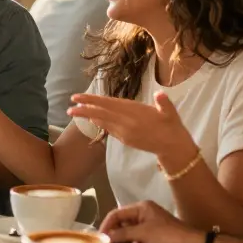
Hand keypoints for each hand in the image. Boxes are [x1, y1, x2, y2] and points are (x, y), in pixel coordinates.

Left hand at [66, 91, 196, 162]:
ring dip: (89, 116)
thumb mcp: (170, 113)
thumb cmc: (172, 126)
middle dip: (84, 110)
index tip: (78, 98)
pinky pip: (109, 129)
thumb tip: (160, 94)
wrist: (173, 147)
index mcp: (135, 113)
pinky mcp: (125, 139)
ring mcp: (125, 133)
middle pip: (101, 114)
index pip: (109, 104)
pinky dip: (100, 123)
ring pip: (103, 122)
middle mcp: (127, 123)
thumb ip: (164, 103)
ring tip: (75, 111)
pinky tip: (93, 118)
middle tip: (69, 107)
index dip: (92, 101)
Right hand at [100, 200, 204, 242]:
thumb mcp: (144, 232)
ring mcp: (147, 230)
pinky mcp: (151, 242)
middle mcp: (143, 217)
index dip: (107, 225)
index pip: (117, 214)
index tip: (99, 238)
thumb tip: (104, 237)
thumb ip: (123, 233)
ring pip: (127, 236)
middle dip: (114, 236)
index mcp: (141, 208)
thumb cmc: (169, 236)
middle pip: (121, 225)